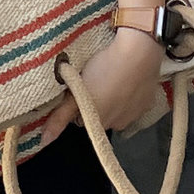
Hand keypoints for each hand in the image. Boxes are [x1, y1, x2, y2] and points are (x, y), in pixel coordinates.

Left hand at [38, 30, 163, 147]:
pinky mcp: (148, 102)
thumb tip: (44, 141)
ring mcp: (135, 114)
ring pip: (118, 110)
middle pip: (100, 116)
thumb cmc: (105, 69)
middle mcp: (118, 124)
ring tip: (111, 77)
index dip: (78, 103)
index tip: (79, 88)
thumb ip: (60, 117)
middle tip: (94, 80)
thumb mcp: (77, 92)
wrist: (139, 52)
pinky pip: (134, 102)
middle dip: (96, 103)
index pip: (81, 120)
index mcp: (99, 123)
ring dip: (113, 98)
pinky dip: (129, 93)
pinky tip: (126, 78)